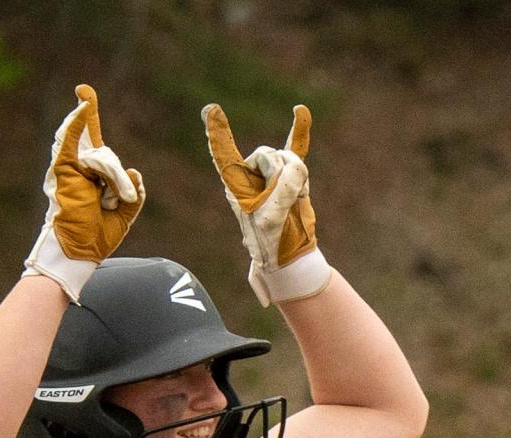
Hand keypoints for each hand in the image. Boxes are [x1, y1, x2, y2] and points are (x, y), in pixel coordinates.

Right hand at [24, 84, 144, 299]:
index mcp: (90, 178)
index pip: (94, 143)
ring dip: (114, 180)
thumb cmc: (95, 239)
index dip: (88, 116)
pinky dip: (78, 121)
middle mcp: (79, 169)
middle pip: (108, 157)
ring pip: (103, 157)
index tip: (85, 92)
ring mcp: (70, 168)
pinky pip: (72, 139)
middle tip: (118, 201)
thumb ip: (134, 194)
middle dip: (119, 180)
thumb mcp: (124, 216)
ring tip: (111, 201)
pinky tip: (84, 101)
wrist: (77, 253)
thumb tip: (134, 171)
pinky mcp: (64, 170)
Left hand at [201, 102, 329, 306]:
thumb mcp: (273, 217)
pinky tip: (300, 111)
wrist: (289, 253)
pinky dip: (299, 132)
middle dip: (279, 175)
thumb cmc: (273, 240)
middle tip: (282, 203)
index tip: (210, 111)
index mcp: (236, 186)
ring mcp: (270, 175)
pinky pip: (294, 149)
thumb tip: (294, 165)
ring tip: (295, 203)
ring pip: (286, 159)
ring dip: (296, 181)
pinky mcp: (289, 177)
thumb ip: (283, 187)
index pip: (225, 156)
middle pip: (267, 155)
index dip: (218, 135)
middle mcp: (250, 176)